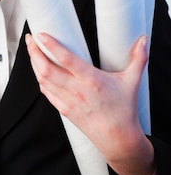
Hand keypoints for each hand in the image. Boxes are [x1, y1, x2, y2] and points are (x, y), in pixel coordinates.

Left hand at [26, 32, 153, 174]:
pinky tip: (38, 70)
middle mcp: (77, 91)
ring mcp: (68, 101)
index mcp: (92, 81)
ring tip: (31, 50)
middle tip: (30, 39)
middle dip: (34, 52)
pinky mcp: (64, 110)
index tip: (41, 35)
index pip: (67, 60)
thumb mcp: (132, 81)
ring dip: (34, 64)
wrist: (118, 139)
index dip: (51, 46)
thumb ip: (138, 58)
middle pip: (47, 69)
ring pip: (43, 80)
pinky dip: (39, 79)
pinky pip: (46, 92)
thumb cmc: (124, 109)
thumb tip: (144, 40)